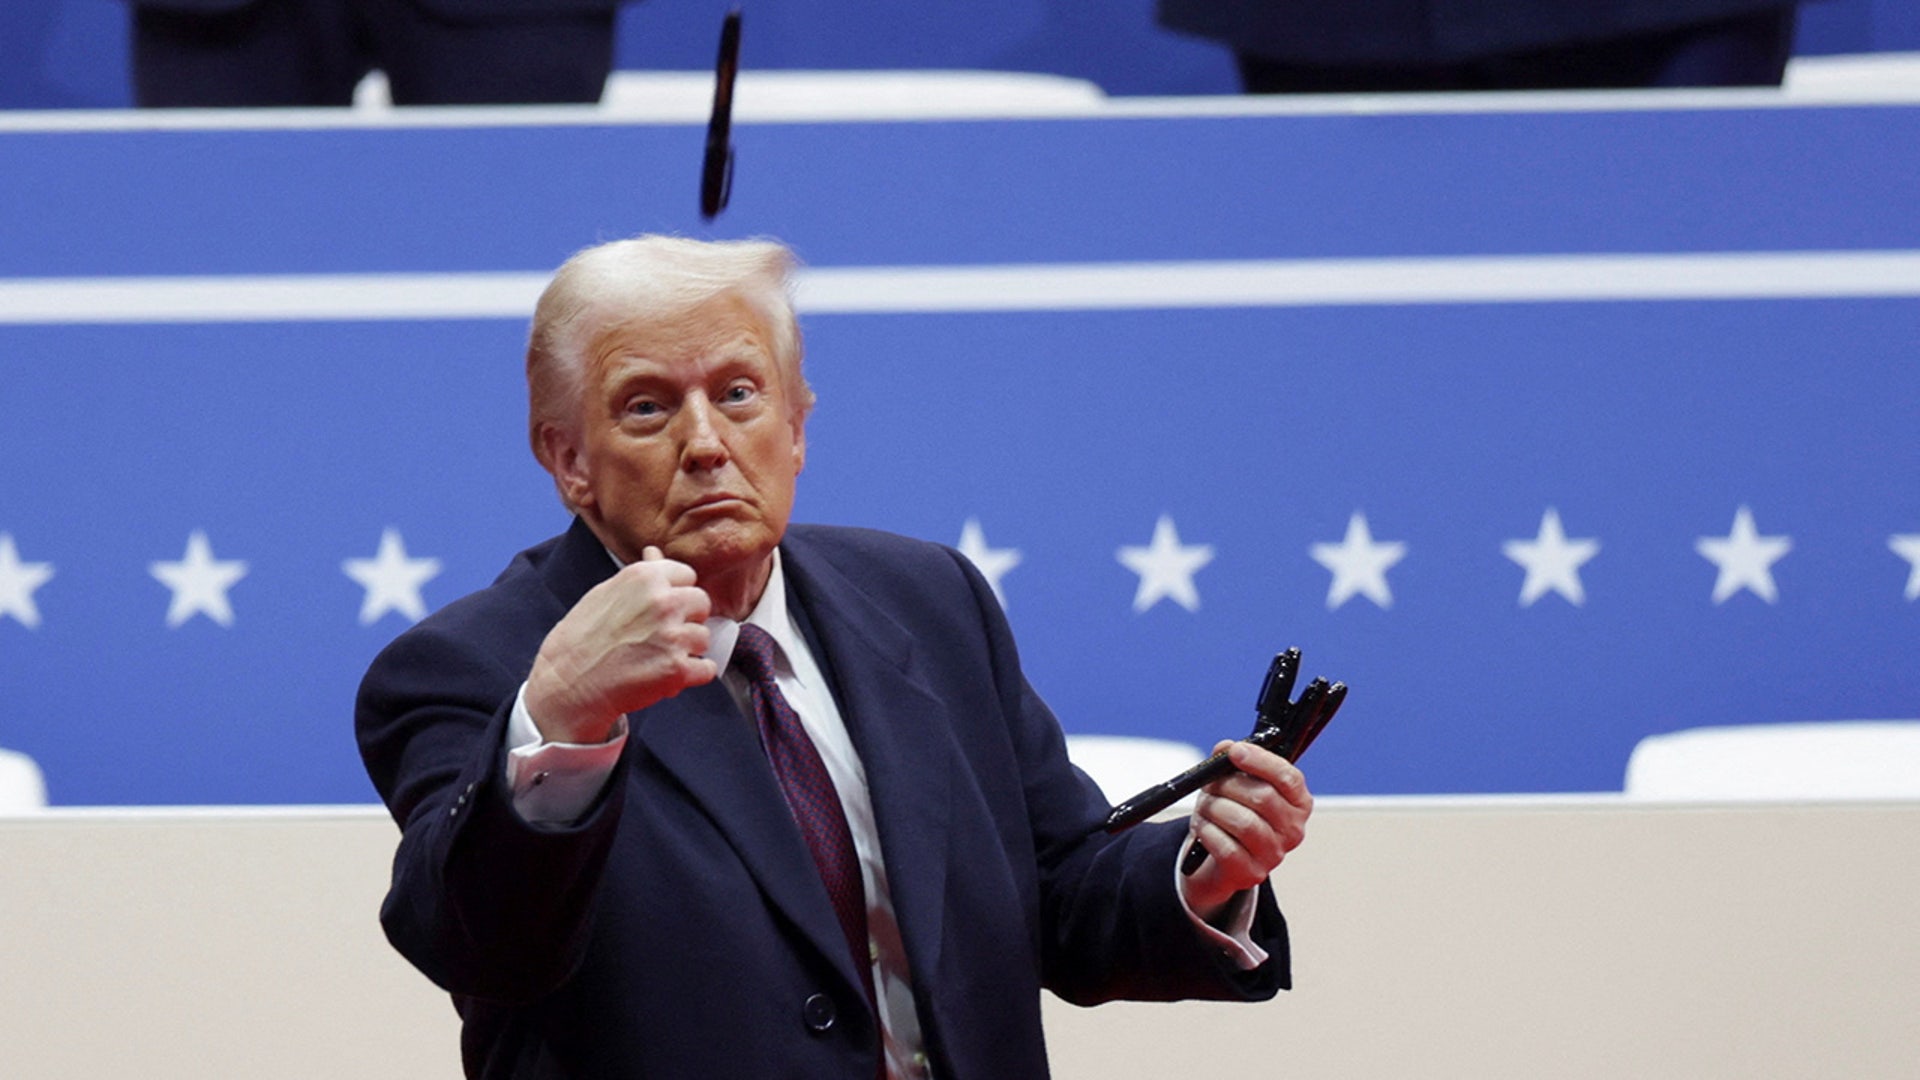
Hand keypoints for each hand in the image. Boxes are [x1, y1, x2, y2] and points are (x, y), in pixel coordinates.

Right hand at [524, 546, 718, 743]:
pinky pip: (707, 668)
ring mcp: (672, 636)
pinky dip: (692, 675)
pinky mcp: (677, 669)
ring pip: (704, 637)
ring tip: (657, 657)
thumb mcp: (603, 594)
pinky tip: (668, 676)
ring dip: (688, 650)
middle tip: (661, 634)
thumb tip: (655, 552)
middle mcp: (662, 602)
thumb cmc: (580, 641)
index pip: (687, 575)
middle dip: (687, 619)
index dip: (676, 593)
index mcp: (644, 578)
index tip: (662, 609)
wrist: (567, 685)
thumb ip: (639, 576)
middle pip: (702, 603)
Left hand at [1179, 739, 1312, 921]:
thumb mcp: (1233, 784)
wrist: (1218, 860)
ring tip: (1205, 807)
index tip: (1235, 751)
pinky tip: (1203, 827)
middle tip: (1212, 785)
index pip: (1288, 778)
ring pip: (1244, 822)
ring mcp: (1274, 854)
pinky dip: (1208, 832)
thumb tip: (1224, 748)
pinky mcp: (1252, 873)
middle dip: (1229, 785)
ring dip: (1215, 808)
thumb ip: (1231, 763)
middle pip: (1263, 797)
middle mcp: (1292, 830)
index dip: (1261, 761)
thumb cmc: (1232, 815)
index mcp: (1297, 803)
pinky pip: (1227, 847)